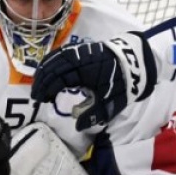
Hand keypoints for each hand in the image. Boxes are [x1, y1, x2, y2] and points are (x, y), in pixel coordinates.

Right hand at [31, 33, 156, 129]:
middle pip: (53, 68)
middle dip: (42, 81)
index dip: (46, 90)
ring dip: (46, 70)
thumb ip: (93, 114)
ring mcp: (81, 52)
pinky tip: (50, 68)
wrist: (138, 61)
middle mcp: (80, 59)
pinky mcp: (84, 49)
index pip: (57, 80)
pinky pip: (63, 53)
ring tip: (40, 83)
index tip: (40, 100)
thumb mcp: (110, 103)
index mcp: (84, 72)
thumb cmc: (124, 83)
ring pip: (56, 58)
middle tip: (37, 95)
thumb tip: (78, 125)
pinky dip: (53, 60)